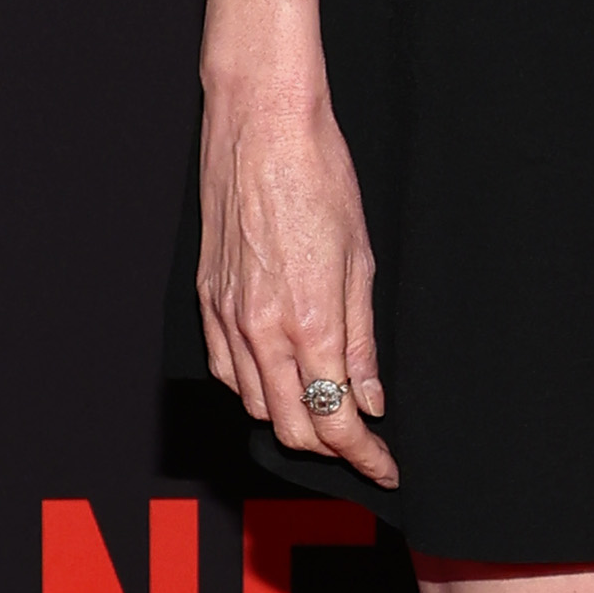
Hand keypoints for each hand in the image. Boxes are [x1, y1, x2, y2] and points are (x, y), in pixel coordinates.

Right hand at [197, 76, 400, 486]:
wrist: (261, 126)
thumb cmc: (320, 178)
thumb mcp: (362, 261)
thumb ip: (362, 340)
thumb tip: (371, 399)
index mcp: (308, 321)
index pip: (335, 418)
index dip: (364, 454)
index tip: (386, 466)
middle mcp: (260, 329)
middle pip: (292, 425)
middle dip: (331, 448)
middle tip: (365, 449)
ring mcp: (226, 316)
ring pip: (255, 403)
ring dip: (293, 421)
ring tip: (329, 415)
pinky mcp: (206, 299)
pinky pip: (226, 370)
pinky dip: (255, 390)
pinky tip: (282, 381)